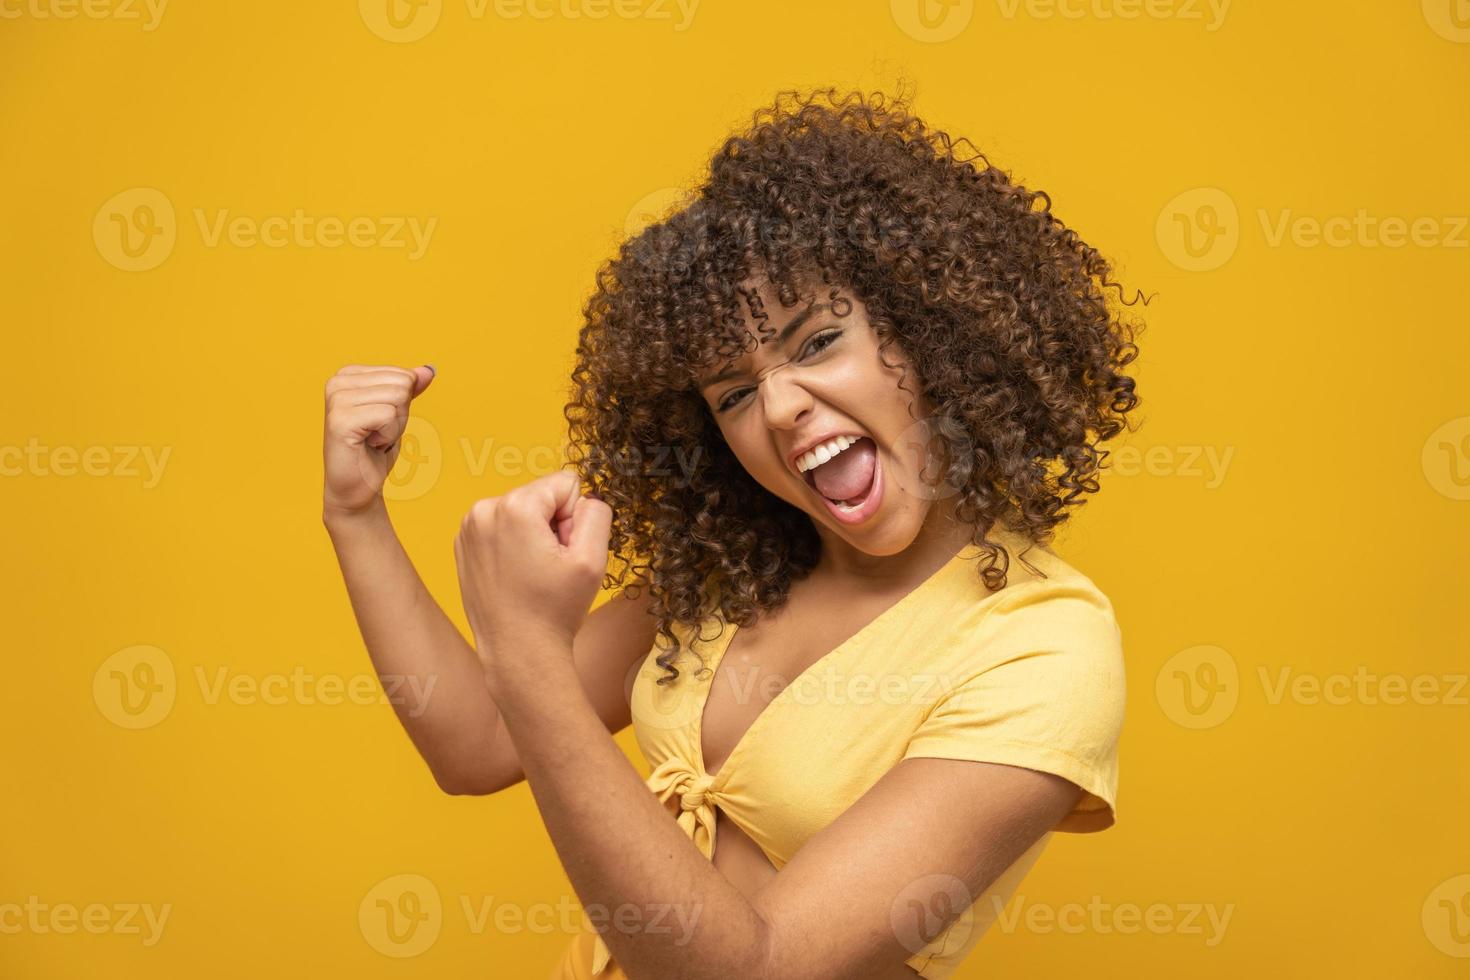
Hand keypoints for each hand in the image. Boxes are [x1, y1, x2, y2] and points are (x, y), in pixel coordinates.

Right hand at [322, 364, 434, 517]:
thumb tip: (428, 370)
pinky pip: (388, 415)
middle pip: (402, 383)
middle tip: (378, 433)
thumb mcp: (398, 413)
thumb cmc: (374, 450)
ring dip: (394, 426)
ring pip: (398, 398)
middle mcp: (337, 382)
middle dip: (400, 414)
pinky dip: (388, 436)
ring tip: (373, 439)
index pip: (402, 374)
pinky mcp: (340, 420)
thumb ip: (410, 388)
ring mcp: (337, 400)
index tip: (380, 422)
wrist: (357, 487)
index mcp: (348, 374)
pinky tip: (369, 445)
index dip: (401, 404)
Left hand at [453, 469, 612, 670]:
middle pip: (541, 497)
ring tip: (532, 574)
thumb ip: (596, 513)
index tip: (563, 553)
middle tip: (549, 568)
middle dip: (552, 526)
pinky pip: (502, 528)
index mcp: (515, 507)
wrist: (518, 653)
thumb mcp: (593, 559)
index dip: (574, 519)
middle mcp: (484, 510)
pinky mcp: (463, 545)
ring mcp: (468, 528)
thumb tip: (584, 499)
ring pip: (522, 512)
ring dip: (533, 536)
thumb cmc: (554, 610)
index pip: (566, 484)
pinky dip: (513, 546)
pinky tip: (515, 577)